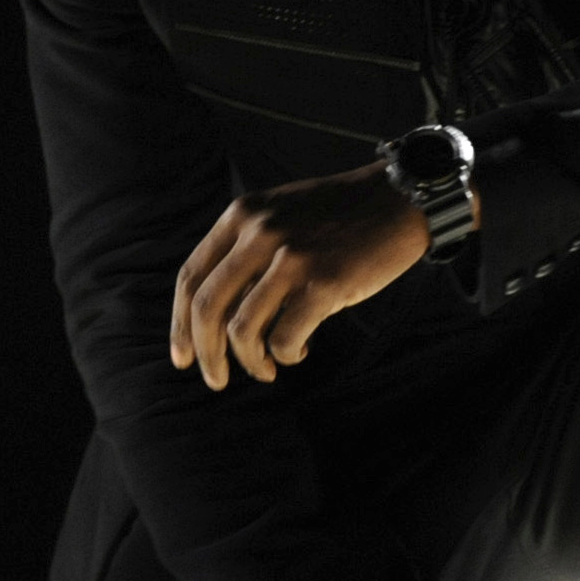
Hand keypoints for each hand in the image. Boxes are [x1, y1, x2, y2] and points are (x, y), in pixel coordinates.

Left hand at [170, 161, 430, 389]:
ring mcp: (292, 258)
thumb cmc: (339, 216)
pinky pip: (284, 339)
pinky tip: (299, 351)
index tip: (182, 357)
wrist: (399, 200)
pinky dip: (286, 356)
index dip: (179, 324)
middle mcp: (260, 233)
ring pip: (242, 331)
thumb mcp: (280, 214)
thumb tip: (215, 314)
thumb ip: (246, 249)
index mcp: (242, 216)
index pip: (190, 277)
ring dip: (250, 363)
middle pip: (206, 309)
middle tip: (216, 380)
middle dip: (206, 354)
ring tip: (266, 369)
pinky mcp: (325, 283)